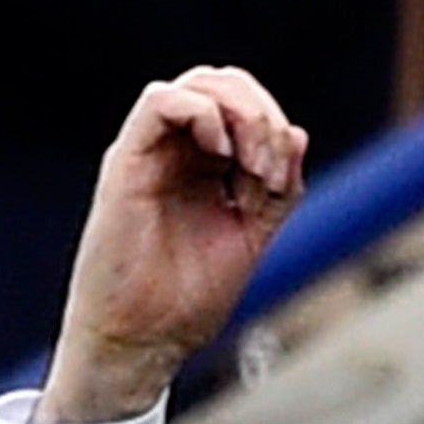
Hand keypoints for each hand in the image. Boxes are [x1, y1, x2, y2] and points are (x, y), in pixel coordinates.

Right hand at [37, 65, 309, 423]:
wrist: (144, 339)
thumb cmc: (188, 300)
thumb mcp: (252, 235)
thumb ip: (276, 190)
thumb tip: (298, 134)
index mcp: (206, 168)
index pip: (245, 108)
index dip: (276, 129)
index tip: (282, 183)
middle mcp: (176, 153)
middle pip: (224, 84)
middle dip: (264, 115)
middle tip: (271, 172)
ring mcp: (151, 154)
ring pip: (197, 84)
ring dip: (242, 114)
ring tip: (254, 168)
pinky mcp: (126, 163)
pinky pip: (160, 101)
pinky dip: (202, 112)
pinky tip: (223, 153)